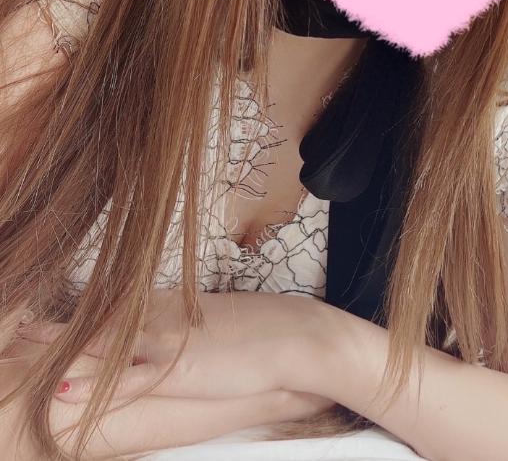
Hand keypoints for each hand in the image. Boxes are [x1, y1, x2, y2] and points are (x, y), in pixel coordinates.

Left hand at [17, 289, 335, 404]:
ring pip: (106, 344)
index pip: (124, 307)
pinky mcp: (176, 369)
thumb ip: (200, 324)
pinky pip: (126, 378)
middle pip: (105, 321)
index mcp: (178, 309)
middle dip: (63, 326)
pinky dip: (91, 381)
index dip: (88, 312)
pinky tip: (61, 384)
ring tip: (25, 344)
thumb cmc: (269, 331)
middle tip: (26, 327)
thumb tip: (185, 331)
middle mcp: (166, 319)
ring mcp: (168, 343)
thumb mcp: (228, 324)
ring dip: (63, 347)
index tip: (59, 313)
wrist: (297, 337)